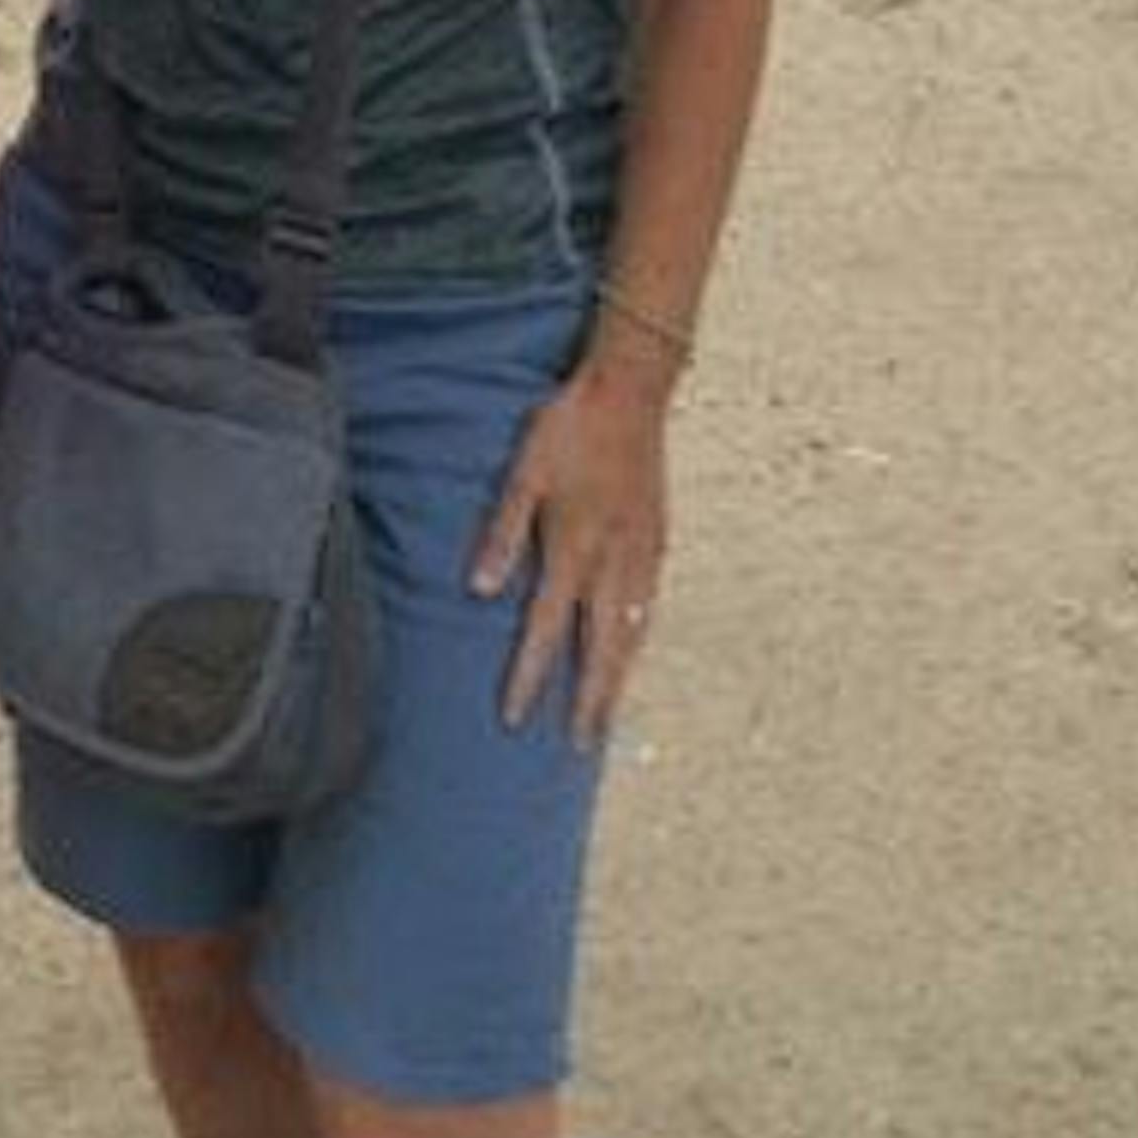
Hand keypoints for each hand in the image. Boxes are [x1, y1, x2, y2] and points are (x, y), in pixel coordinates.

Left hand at [468, 359, 669, 747]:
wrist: (631, 392)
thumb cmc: (569, 428)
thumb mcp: (524, 474)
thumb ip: (504, 534)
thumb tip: (479, 590)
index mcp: (574, 548)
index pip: (548, 630)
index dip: (529, 677)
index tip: (514, 717)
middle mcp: (613, 561)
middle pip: (602, 648)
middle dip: (589, 700)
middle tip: (580, 745)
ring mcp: (642, 553)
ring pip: (633, 632)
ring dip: (619, 677)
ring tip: (608, 713)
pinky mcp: (657, 539)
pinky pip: (650, 605)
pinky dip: (640, 638)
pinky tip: (634, 647)